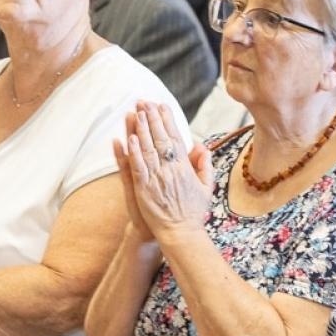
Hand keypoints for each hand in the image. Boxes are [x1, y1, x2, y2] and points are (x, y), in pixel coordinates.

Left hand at [117, 101, 211, 241]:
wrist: (180, 234)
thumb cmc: (192, 212)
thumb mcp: (206, 187)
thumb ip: (204, 165)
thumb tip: (201, 145)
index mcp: (185, 168)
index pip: (175, 138)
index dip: (168, 120)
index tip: (161, 105)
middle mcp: (171, 170)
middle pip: (160, 139)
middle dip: (152, 118)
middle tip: (144, 101)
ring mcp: (156, 179)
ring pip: (148, 149)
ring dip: (142, 129)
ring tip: (136, 111)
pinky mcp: (143, 190)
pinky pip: (137, 168)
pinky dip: (133, 153)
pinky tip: (129, 138)